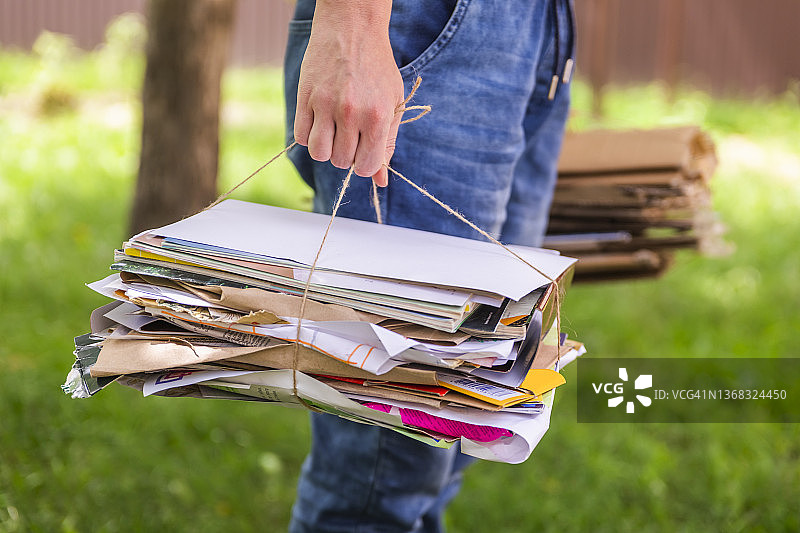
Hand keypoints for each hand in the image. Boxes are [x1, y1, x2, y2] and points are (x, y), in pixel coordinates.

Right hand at [293, 0, 402, 186]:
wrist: (352, 28)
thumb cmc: (377, 68)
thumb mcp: (392, 103)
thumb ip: (387, 143)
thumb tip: (381, 181)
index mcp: (377, 116)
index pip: (365, 166)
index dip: (364, 164)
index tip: (363, 151)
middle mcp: (351, 112)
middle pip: (340, 161)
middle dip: (345, 154)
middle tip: (350, 134)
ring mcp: (325, 104)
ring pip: (319, 153)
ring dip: (326, 148)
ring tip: (334, 131)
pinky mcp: (305, 96)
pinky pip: (301, 136)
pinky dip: (310, 135)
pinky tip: (319, 120)